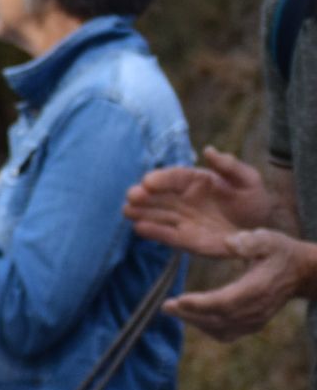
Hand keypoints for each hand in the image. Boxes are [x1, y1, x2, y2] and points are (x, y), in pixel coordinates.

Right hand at [126, 148, 279, 257]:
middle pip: (156, 195)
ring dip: (140, 212)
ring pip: (155, 214)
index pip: (172, 177)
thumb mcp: (248, 180)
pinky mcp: (183, 239)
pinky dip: (152, 231)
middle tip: (133, 196)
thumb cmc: (253, 200)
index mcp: (194, 180)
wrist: (260, 229)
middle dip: (142, 195)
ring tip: (128, 211)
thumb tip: (209, 150)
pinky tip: (140, 228)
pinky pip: (165, 235)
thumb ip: (230, 166)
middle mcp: (181, 199)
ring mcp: (180, 219)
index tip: (149, 181)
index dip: (160, 178)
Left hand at [166, 228, 316, 341]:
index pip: (227, 302)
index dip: (202, 303)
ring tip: (171, 309)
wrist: (300, 273)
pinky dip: (205, 328)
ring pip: (220, 329)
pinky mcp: (252, 325)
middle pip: (218, 319)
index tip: (179, 299)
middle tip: (166, 306)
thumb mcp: (270, 239)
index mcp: (259, 288)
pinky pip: (225, 334)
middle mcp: (257, 309)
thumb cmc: (280, 252)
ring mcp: (255, 320)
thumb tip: (231, 243)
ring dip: (193, 322)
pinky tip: (189, 316)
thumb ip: (252, 241)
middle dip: (189, 314)